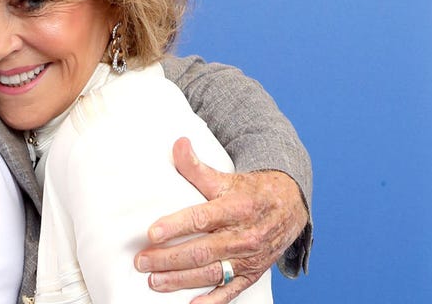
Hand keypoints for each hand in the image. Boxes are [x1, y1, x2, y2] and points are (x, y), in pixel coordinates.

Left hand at [134, 137, 307, 303]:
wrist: (290, 207)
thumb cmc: (250, 191)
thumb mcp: (226, 177)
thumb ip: (197, 166)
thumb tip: (178, 143)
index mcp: (238, 207)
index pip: (202, 218)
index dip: (176, 225)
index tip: (152, 232)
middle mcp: (245, 235)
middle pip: (202, 250)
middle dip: (169, 258)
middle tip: (142, 261)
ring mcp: (249, 258)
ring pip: (211, 273)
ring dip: (181, 279)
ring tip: (154, 281)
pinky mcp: (252, 274)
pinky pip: (231, 291)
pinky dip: (212, 300)